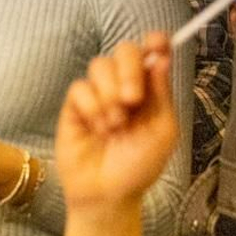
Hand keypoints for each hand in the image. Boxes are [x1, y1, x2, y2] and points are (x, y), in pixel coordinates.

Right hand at [56, 33, 177, 212]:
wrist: (107, 193)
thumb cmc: (138, 166)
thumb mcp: (161, 131)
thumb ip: (161, 94)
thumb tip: (161, 57)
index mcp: (150, 90)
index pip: (152, 54)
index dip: (155, 42)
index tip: (158, 43)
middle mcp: (123, 86)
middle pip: (123, 51)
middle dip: (129, 70)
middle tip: (132, 99)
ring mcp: (97, 93)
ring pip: (99, 66)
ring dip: (109, 95)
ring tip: (115, 125)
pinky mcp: (74, 104)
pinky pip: (80, 88)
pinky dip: (92, 108)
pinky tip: (98, 129)